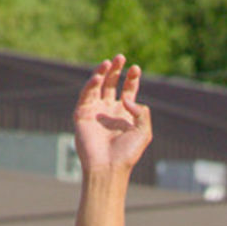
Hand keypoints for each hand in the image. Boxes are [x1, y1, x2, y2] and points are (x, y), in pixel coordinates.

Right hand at [73, 57, 151, 176]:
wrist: (108, 167)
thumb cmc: (127, 154)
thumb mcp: (144, 132)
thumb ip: (143, 113)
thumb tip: (127, 99)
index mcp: (124, 115)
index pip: (127, 91)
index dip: (131, 79)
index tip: (136, 69)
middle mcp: (109, 111)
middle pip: (112, 84)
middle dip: (116, 70)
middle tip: (120, 57)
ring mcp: (95, 112)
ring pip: (98, 86)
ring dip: (102, 72)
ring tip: (108, 62)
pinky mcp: (82, 114)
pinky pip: (86, 95)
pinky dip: (91, 84)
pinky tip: (99, 77)